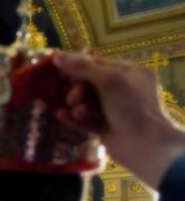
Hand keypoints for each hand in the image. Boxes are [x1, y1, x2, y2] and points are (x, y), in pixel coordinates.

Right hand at [53, 51, 184, 188]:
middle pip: (89, 83)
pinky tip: (61, 115)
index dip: (77, 66)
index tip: (58, 69)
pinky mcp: (105, 127)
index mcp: (129, 73)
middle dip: (78, 90)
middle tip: (72, 99)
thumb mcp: (109, 80)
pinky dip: (73, 117)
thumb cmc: (131, 107)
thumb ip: (82, 67)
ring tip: (77, 112)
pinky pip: (84, 119)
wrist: (145, 145)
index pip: (97, 64)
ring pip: (86, 102)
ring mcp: (113, 109)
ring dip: (77, 106)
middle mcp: (122, 89)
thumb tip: (56, 55)